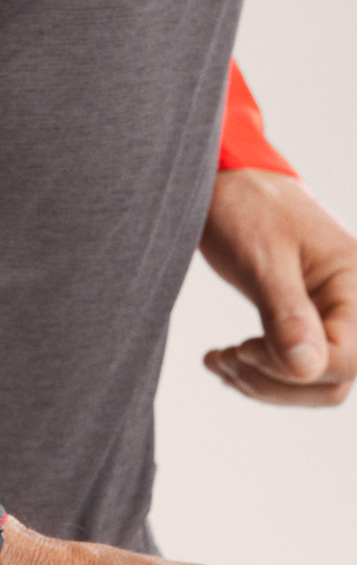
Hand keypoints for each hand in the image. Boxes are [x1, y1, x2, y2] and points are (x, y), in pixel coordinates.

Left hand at [199, 168, 356, 404]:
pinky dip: (258, 374)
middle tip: (227, 357)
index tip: (242, 349)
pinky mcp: (307, 321)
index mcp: (355, 283)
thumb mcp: (262, 259)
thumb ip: (287, 314)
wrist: (227, 181)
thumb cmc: (246, 207)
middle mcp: (353, 304)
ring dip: (262, 383)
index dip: (293, 369)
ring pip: (313, 381)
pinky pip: (295, 368)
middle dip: (273, 381)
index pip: (347, 359)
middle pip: (332, 380)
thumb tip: (307, 370)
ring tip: (221, 361)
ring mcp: (331, 315)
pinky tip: (224, 360)